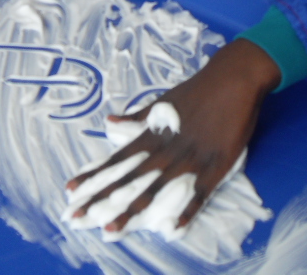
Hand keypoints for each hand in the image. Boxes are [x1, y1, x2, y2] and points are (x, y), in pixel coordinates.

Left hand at [65, 39, 279, 231]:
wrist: (233, 78)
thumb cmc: (198, 89)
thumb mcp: (164, 101)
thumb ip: (138, 116)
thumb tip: (109, 121)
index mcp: (153, 133)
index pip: (118, 158)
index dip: (95, 175)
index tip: (73, 188)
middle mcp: (166, 147)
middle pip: (130, 177)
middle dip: (103, 197)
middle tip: (77, 216)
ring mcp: (190, 156)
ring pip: (157, 188)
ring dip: (134, 208)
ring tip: (113, 227)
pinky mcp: (215, 163)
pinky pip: (199, 191)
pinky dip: (188, 210)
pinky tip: (174, 228)